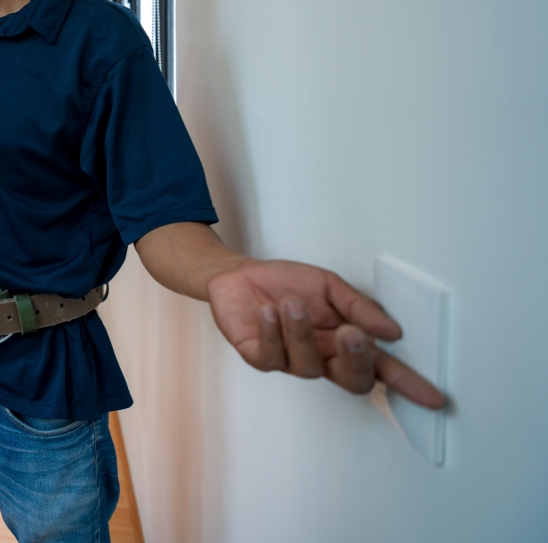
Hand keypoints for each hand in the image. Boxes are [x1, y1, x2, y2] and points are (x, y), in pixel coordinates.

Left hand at [208, 258, 445, 408]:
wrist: (239, 275)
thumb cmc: (287, 284)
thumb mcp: (329, 287)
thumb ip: (359, 308)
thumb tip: (391, 332)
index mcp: (342, 344)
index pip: (381, 369)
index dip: (407, 385)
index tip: (434, 398)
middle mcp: (321, 358)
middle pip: (350, 379)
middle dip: (354, 359)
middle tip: (350, 333)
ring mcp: (290, 361)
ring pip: (307, 365)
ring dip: (301, 331)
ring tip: (292, 303)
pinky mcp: (258, 357)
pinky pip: (270, 355)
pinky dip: (272, 331)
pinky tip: (269, 311)